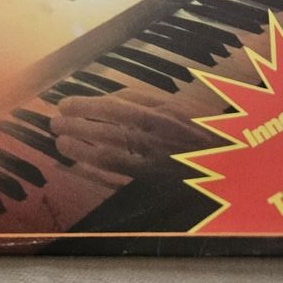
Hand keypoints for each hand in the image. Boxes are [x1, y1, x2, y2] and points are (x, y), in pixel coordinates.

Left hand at [50, 87, 213, 179]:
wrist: (229, 164)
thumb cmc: (199, 128)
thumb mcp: (174, 104)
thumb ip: (142, 99)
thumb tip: (108, 98)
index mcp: (160, 115)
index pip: (113, 107)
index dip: (85, 105)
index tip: (64, 103)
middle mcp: (154, 140)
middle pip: (105, 132)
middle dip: (75, 127)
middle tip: (54, 122)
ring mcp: (152, 164)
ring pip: (107, 157)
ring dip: (79, 149)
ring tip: (60, 142)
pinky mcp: (151, 184)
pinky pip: (117, 180)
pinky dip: (94, 173)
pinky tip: (77, 165)